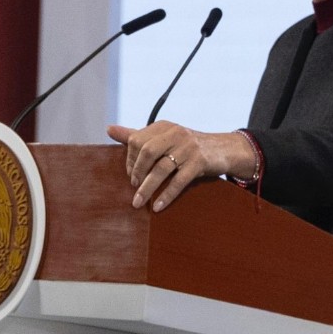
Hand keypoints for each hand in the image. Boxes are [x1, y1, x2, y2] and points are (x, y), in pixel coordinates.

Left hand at [107, 121, 252, 211]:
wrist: (223, 149)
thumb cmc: (187, 146)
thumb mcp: (164, 137)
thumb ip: (136, 135)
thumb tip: (109, 129)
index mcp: (163, 127)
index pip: (137, 139)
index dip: (130, 159)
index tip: (130, 175)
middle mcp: (175, 133)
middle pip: (147, 151)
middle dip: (136, 172)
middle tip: (133, 187)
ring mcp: (188, 147)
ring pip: (161, 168)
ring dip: (147, 188)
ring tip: (137, 203)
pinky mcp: (200, 162)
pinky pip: (179, 181)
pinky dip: (166, 195)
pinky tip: (158, 207)